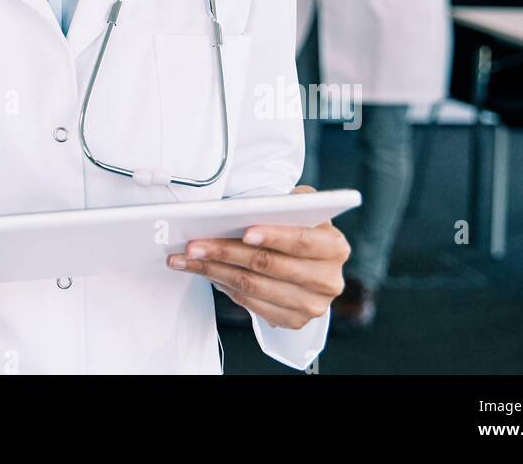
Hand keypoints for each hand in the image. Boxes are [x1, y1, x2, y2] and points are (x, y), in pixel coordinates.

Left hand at [166, 185, 348, 328]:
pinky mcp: (293, 321)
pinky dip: (223, 286)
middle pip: (268, 265)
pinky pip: (251, 304)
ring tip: (188, 258)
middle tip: (194, 245)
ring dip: (214, 271)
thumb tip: (260, 204)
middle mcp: (327, 279)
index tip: (245, 231)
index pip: (302, 241)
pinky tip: (205, 272)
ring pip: (253, 287)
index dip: (273, 236)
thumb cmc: (299, 230)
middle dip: (226, 252)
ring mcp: (311, 305)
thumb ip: (290, 202)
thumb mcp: (302, 209)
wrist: (311, 265)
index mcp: (334, 247)